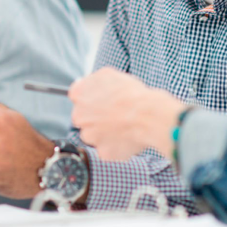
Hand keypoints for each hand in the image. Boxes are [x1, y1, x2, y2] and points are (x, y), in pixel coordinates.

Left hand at [69, 68, 186, 160]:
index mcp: (79, 95)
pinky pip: (109, 149)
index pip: (78, 97)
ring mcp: (91, 137)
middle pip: (84, 118)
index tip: (102, 101)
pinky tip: (129, 137)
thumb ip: (91, 80)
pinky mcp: (104, 152)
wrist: (148, 115)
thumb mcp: (108, 74)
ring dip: (105, 132)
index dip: (92, 99)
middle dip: (97, 117)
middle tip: (115, 114)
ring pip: (95, 136)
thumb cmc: (132, 94)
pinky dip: (117, 145)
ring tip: (124, 126)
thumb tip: (83, 84)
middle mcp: (79, 117)